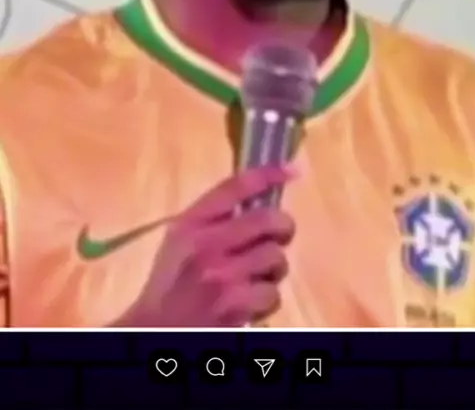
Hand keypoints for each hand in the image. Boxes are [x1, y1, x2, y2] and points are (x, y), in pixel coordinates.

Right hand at [117, 165, 295, 326]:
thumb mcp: (180, 240)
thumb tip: (258, 198)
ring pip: (275, 257)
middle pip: (267, 219)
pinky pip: (272, 293)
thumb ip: (212, 218)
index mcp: (191, 224)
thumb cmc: (170, 282)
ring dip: (273, 268)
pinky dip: (266, 299)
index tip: (292, 170)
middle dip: (283, 227)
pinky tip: (250, 302)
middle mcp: (207, 244)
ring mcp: (223, 275)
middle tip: (280, 235)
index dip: (268, 174)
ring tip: (257, 276)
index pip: (234, 187)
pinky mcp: (236, 305)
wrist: (157, 330)